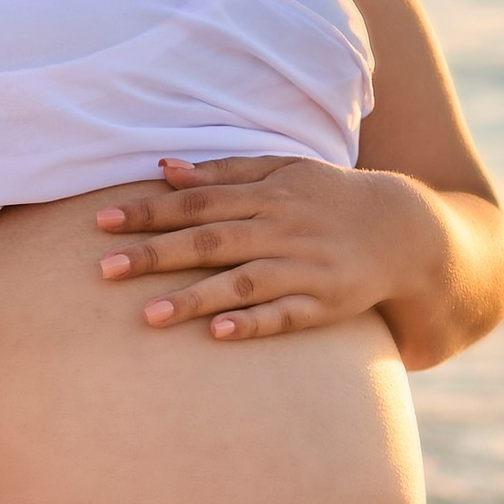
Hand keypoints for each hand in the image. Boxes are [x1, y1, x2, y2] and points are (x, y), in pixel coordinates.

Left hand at [95, 155, 429, 340]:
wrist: (401, 230)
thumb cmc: (325, 198)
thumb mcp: (281, 172)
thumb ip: (223, 172)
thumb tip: (162, 169)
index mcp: (266, 194)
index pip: (197, 202)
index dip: (149, 211)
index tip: (102, 222)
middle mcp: (281, 228)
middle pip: (210, 241)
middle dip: (156, 254)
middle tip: (104, 270)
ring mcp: (303, 267)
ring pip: (242, 282)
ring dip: (195, 298)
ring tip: (149, 316)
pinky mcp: (325, 303)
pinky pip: (285, 315)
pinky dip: (254, 324)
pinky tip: (220, 335)